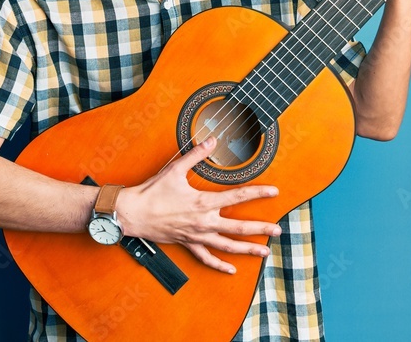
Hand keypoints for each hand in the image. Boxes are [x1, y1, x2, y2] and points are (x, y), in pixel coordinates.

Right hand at [116, 137, 282, 273]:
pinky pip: (206, 258)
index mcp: (203, 202)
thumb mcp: (175, 169)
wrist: (132, 213)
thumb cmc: (152, 192)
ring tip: (265, 252)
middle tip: (278, 230)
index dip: (258, 193)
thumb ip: (196, 155)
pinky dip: (220, 265)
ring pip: (227, 246)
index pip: (237, 197)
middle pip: (238, 227)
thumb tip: (212, 140)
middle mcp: (203, 222)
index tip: (274, 192)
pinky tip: (231, 270)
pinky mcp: (187, 244)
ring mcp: (196, 236)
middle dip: (261, 228)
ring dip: (248, 249)